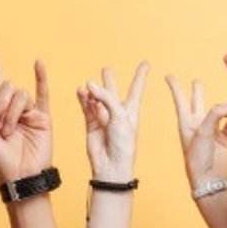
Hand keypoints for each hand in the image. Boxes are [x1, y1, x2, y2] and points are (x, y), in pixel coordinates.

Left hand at [0, 45, 53, 183]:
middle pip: (7, 88)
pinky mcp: (43, 117)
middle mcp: (14, 108)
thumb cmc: (0, 160)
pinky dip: (40, 77)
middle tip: (2, 130)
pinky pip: (43, 93)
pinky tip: (38, 63)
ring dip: (13, 114)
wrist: (21, 176)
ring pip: (20, 95)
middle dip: (2, 107)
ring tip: (11, 133)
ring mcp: (29, 112)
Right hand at [77, 62, 148, 184]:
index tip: (146, 63)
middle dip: (110, 81)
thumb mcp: (120, 115)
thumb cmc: (123, 143)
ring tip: (88, 84)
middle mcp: (117, 112)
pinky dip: (83, 98)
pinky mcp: (91, 123)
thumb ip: (105, 97)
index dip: (140, 75)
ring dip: (93, 90)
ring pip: (96, 98)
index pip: (136, 88)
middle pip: (113, 91)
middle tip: (106, 69)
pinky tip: (80, 91)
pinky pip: (86, 107)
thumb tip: (87, 85)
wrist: (112, 164)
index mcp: (131, 110)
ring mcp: (103, 117)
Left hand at [166, 75, 226, 189]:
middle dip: (197, 91)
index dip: (175, 87)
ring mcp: (210, 133)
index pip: (180, 99)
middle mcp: (197, 126)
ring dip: (222, 108)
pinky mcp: (222, 141)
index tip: (168, 76)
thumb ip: (216, 113)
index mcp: (186, 122)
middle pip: (197, 102)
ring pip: (217, 114)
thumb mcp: (204, 131)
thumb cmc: (199, 157)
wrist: (208, 180)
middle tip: (196, 80)